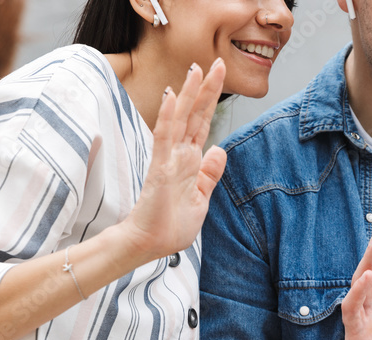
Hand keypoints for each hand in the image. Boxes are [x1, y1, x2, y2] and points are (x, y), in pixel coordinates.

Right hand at [122, 60, 227, 261]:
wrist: (151, 245)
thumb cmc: (172, 225)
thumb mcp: (201, 198)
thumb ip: (210, 173)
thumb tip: (220, 149)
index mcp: (190, 161)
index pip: (203, 123)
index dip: (212, 100)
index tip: (220, 76)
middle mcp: (179, 155)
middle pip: (194, 115)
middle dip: (206, 89)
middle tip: (217, 62)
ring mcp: (168, 159)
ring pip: (179, 120)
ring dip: (188, 95)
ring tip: (195, 69)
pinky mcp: (159, 168)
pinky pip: (164, 138)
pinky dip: (169, 117)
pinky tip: (173, 98)